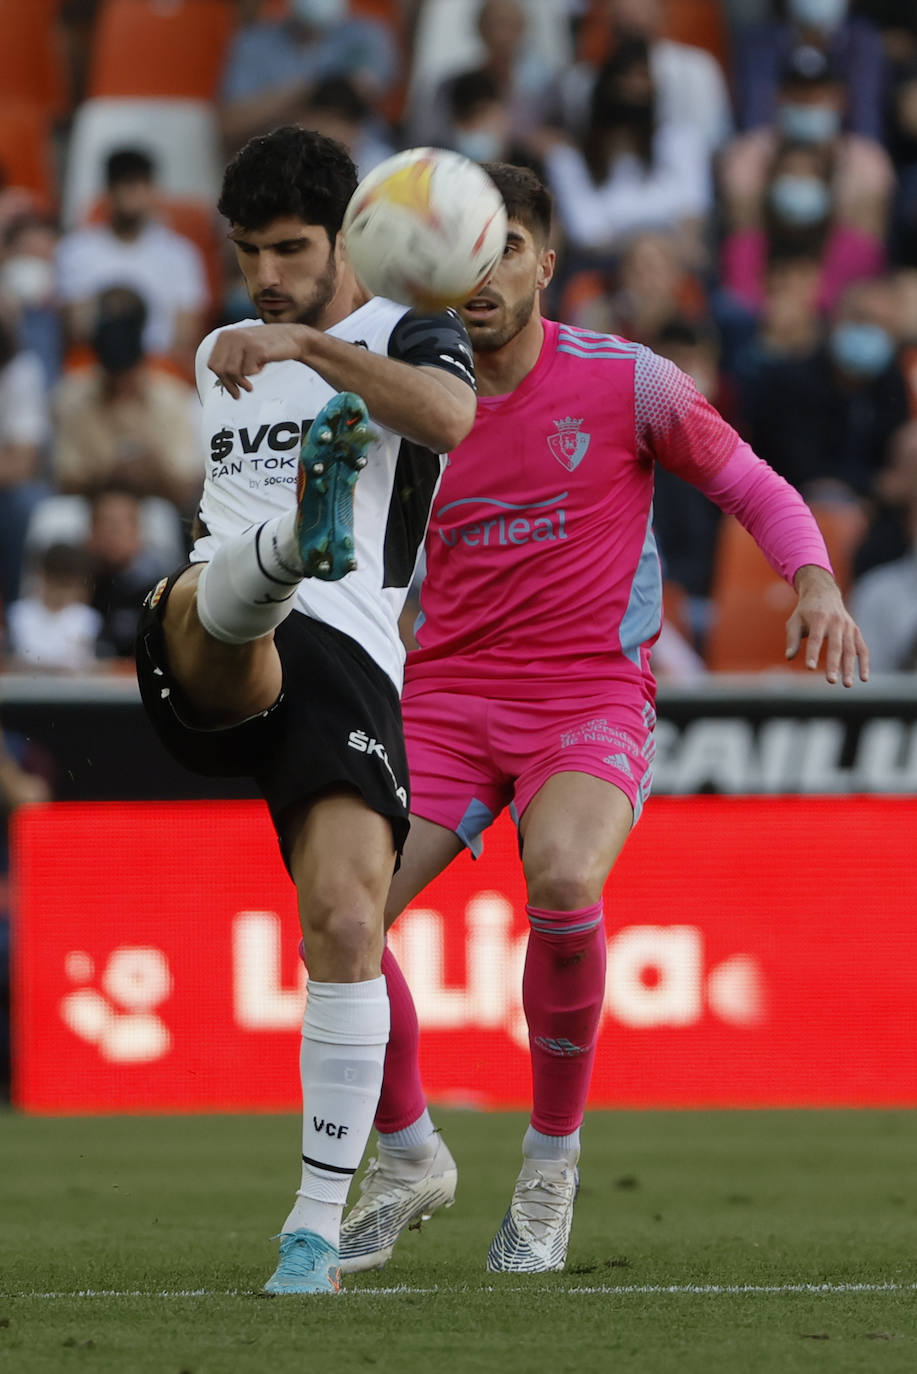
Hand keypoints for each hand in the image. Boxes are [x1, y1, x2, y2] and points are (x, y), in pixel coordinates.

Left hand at [207, 325, 307, 398]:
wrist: (292, 338)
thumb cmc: (267, 346)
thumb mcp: (243, 348)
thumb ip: (230, 359)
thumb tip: (220, 381)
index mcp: (224, 335)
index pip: (213, 363)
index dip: (221, 380)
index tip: (231, 389)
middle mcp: (231, 336)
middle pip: (220, 369)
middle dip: (229, 385)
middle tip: (238, 394)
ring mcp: (244, 341)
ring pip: (232, 372)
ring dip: (241, 383)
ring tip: (250, 387)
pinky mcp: (257, 348)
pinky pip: (248, 371)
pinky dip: (256, 373)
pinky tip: (262, 365)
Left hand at [785, 565, 868, 685]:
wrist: (824, 593)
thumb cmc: (805, 612)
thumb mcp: (794, 621)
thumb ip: (792, 639)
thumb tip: (789, 657)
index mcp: (819, 618)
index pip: (816, 638)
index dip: (813, 653)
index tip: (810, 667)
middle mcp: (836, 622)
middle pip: (836, 646)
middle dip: (833, 664)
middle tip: (830, 681)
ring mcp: (848, 627)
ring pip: (850, 650)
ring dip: (849, 668)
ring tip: (847, 685)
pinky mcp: (855, 631)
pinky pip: (862, 649)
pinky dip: (864, 663)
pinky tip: (864, 678)